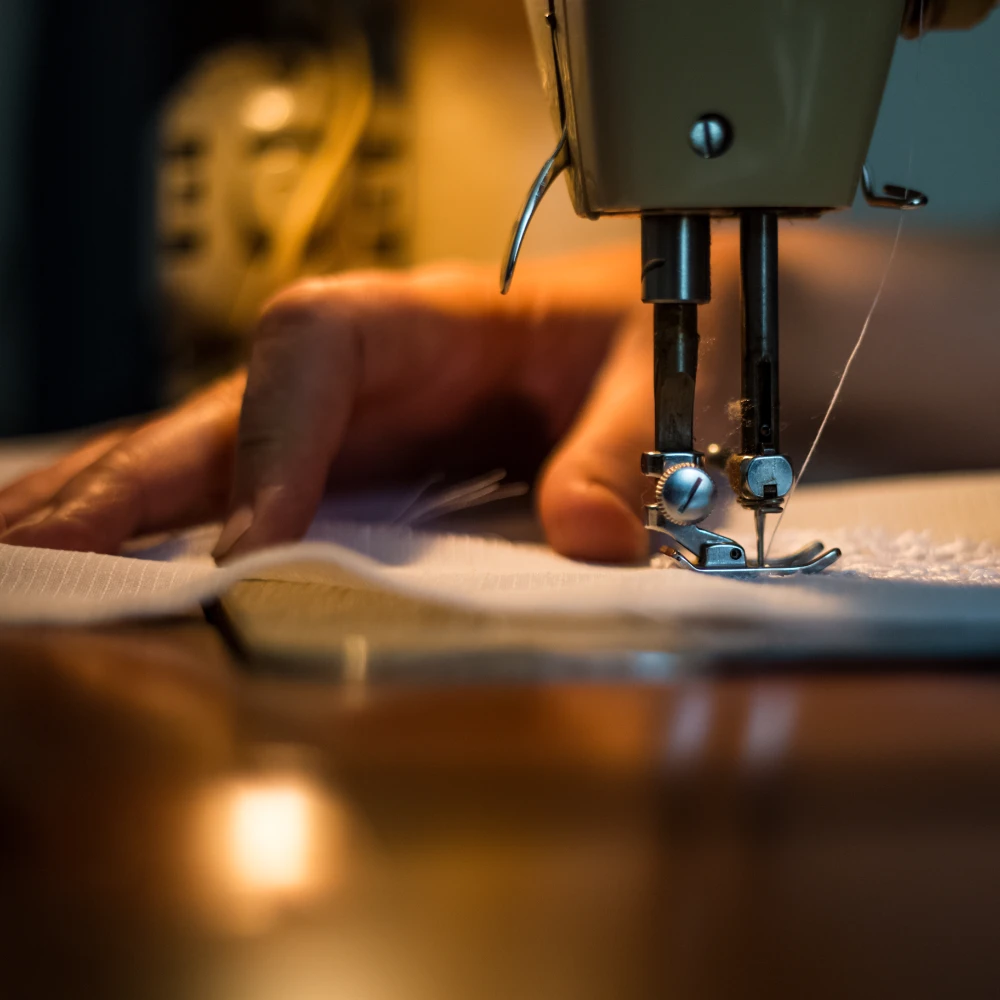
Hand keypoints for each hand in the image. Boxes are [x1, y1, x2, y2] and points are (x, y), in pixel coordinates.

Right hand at [0, 251, 685, 562]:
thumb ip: (618, 450)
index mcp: (439, 316)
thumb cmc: (661, 329)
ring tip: (42, 559)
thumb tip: (586, 537)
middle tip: (41, 546)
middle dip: (134, 473)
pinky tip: (134, 567)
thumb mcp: (656, 379)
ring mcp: (362, 423)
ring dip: (129, 505)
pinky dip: (190, 530)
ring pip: (223, 454)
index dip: (270, 439)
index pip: (312, 348)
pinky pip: (261, 497)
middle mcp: (379, 369)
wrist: (676, 335)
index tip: (249, 541)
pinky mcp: (365, 471)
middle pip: (230, 404)